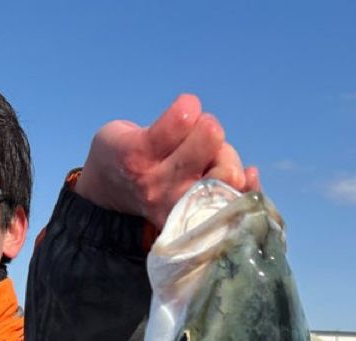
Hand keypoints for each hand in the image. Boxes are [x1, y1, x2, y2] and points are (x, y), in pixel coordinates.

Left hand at [74, 94, 260, 230]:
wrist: (104, 186)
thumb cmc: (162, 183)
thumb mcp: (199, 192)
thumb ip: (226, 187)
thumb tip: (251, 174)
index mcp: (193, 218)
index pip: (236, 202)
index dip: (242, 183)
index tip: (233, 177)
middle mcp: (176, 204)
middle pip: (229, 165)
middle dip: (220, 149)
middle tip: (198, 150)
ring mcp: (156, 179)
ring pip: (210, 133)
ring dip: (202, 124)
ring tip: (185, 133)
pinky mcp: (138, 151)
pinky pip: (183, 115)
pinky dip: (187, 106)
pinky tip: (180, 112)